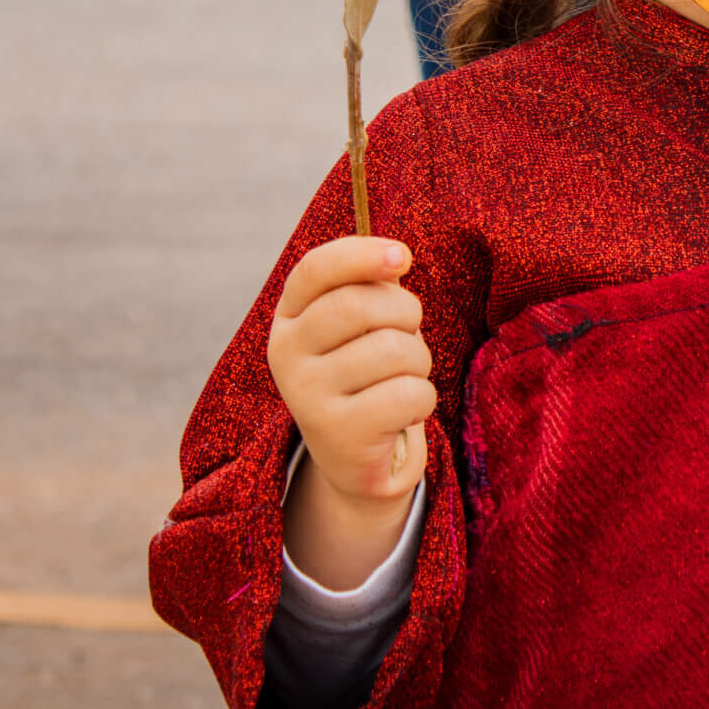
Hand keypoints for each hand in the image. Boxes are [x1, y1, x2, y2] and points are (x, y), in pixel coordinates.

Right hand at [268, 235, 434, 590]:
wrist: (355, 454)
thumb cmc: (366, 370)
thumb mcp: (361, 323)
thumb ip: (371, 283)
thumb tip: (396, 256)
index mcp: (289, 317)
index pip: (316, 268)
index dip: (362, 254)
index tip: (403, 256)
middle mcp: (286, 354)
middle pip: (360, 305)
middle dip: (406, 313)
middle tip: (408, 334)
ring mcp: (306, 396)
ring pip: (392, 350)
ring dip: (418, 361)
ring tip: (403, 377)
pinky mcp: (337, 434)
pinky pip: (407, 394)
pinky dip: (423, 399)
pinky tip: (402, 412)